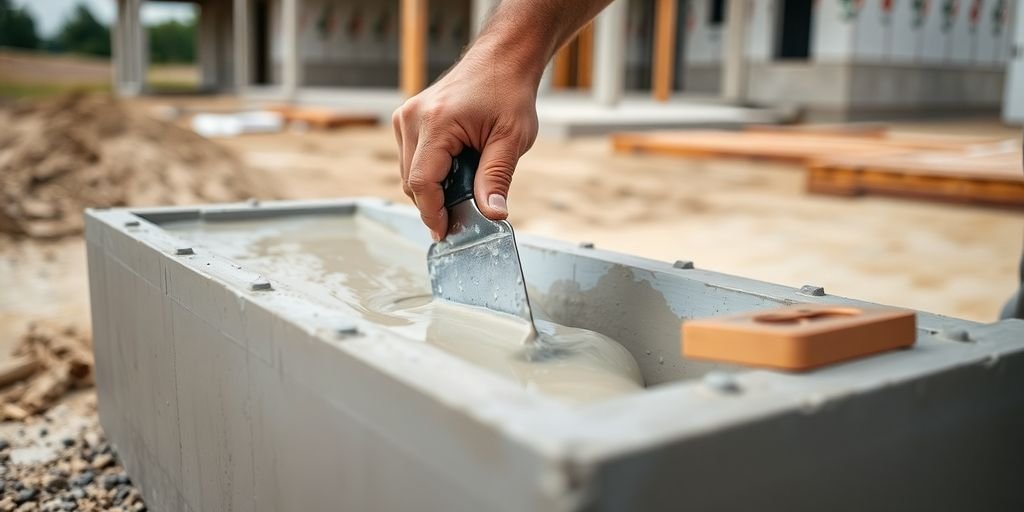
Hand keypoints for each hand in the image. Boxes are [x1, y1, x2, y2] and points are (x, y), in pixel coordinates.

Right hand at [392, 45, 539, 239]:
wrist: (502, 59)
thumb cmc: (508, 93)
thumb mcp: (512, 139)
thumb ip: (497, 178)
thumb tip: (493, 215)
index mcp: (436, 122)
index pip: (422, 183)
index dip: (433, 214)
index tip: (446, 233)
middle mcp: (413, 117)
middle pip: (412, 182)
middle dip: (436, 204)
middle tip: (464, 216)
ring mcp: (406, 116)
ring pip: (409, 173)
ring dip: (433, 188)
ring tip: (465, 186)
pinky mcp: (407, 118)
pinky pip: (412, 158)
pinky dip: (430, 172)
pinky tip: (455, 169)